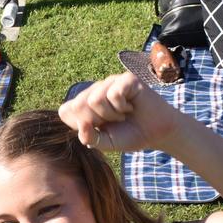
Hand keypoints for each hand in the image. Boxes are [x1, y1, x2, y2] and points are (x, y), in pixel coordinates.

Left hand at [58, 73, 181, 153]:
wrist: (157, 132)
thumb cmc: (129, 135)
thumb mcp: (105, 143)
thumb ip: (89, 138)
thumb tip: (82, 126)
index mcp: (85, 104)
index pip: (65, 111)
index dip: (79, 124)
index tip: (98, 129)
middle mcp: (95, 90)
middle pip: (78, 105)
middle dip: (96, 121)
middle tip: (112, 122)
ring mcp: (110, 82)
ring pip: (95, 99)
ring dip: (111, 115)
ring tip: (122, 115)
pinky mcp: (125, 79)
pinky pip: (113, 94)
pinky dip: (122, 107)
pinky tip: (131, 106)